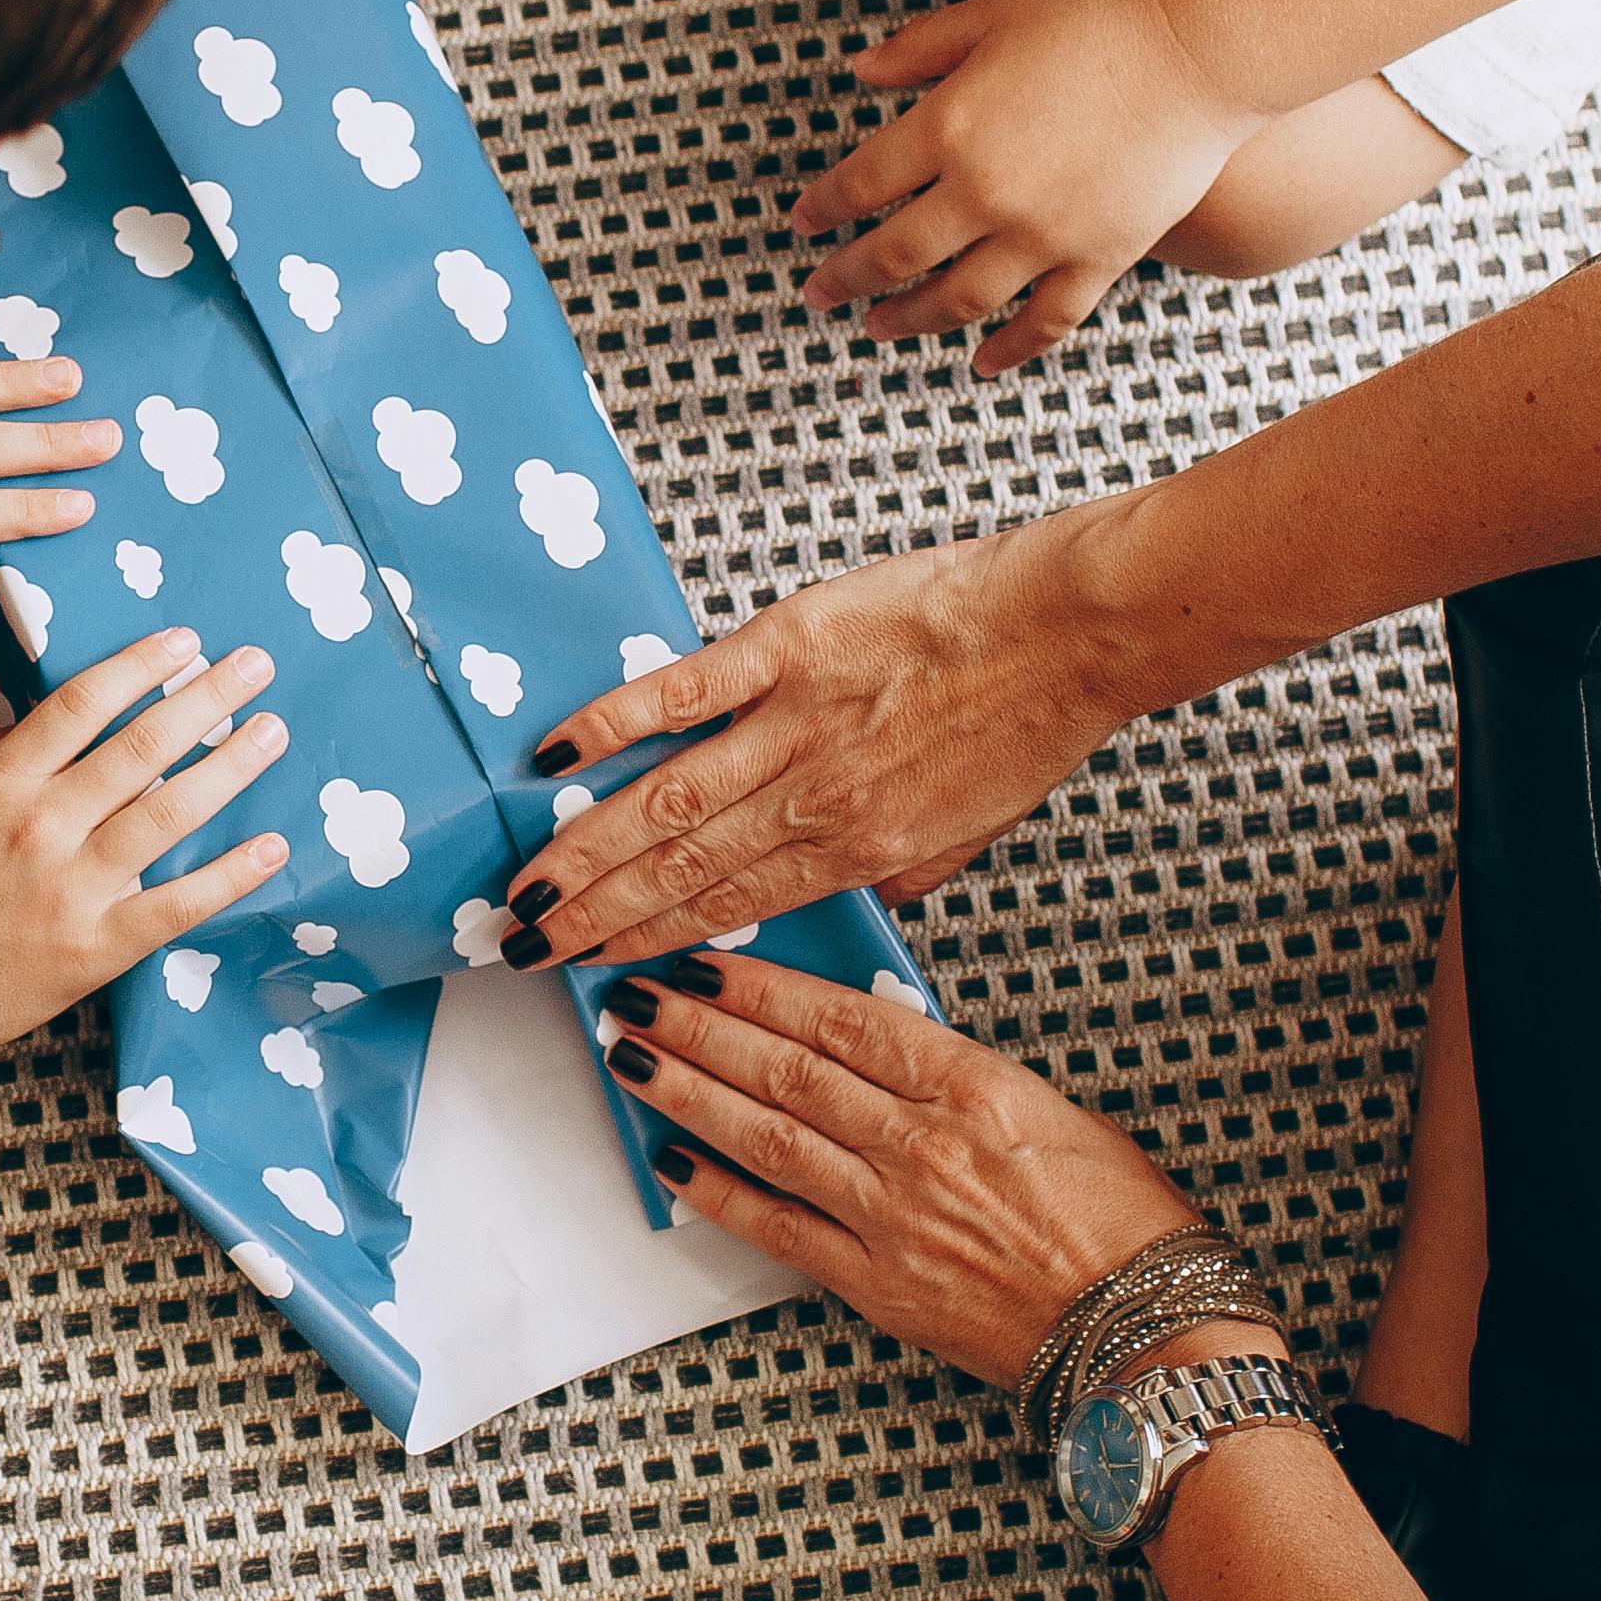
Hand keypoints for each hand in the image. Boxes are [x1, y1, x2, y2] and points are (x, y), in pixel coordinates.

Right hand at [0, 629, 294, 1077]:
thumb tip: (35, 719)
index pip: (82, 703)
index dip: (140, 665)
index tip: (187, 642)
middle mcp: (42, 826)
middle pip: (142, 746)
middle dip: (207, 698)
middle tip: (254, 665)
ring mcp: (74, 889)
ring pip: (170, 812)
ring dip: (230, 766)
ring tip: (272, 732)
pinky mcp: (100, 947)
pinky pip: (180, 904)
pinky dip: (232, 875)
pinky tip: (273, 847)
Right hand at [508, 520, 1146, 960]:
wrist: (1075, 630)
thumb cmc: (1033, 716)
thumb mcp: (975, 827)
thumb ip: (903, 868)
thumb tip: (861, 893)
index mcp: (862, 849)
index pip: (733, 910)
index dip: (653, 945)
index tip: (596, 969)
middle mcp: (817, 798)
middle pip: (681, 872)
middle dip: (596, 915)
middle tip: (525, 944)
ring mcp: (797, 722)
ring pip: (666, 802)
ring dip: (588, 850)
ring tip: (528, 885)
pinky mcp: (790, 646)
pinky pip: (684, 691)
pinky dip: (615, 723)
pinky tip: (558, 758)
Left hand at [587, 955, 1218, 1391]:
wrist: (1150, 1333)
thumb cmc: (1123, 1224)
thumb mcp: (1054, 1113)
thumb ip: (962, 1079)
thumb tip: (880, 1048)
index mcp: (974, 1086)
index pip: (842, 1015)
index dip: (761, 984)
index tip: (707, 958)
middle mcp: (922, 1143)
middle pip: (786, 1066)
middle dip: (699, 1025)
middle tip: (638, 992)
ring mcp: (892, 1215)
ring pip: (766, 1134)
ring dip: (687, 1090)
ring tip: (632, 1055)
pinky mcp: (876, 1285)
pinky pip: (776, 1226)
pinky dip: (715, 1190)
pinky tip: (668, 1157)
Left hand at [794, 0, 1263, 373]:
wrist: (1200, 51)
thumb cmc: (1096, 21)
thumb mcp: (993, 14)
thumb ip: (919, 48)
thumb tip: (858, 74)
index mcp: (949, 127)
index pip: (862, 184)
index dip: (824, 208)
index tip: (802, 224)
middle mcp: (986, 192)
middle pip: (895, 254)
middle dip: (846, 279)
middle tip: (817, 294)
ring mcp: (1043, 234)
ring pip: (959, 299)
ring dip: (909, 319)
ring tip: (877, 328)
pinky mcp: (1100, 258)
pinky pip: (1045, 321)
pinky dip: (1008, 350)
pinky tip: (980, 363)